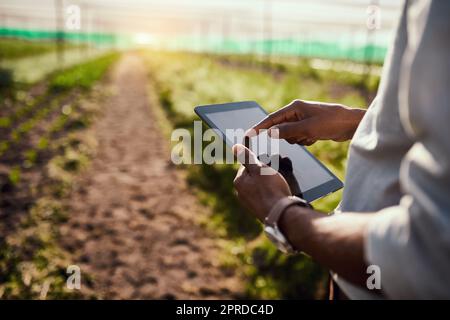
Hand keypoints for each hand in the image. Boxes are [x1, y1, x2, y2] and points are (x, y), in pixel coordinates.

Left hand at [232, 144, 291, 220]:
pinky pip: (263, 196)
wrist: (281, 215)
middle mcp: (240, 193)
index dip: (259, 162)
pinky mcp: (258, 209)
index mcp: (239, 181)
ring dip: (268, 183)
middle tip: (275, 174)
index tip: (268, 163)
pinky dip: (270, 193)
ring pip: (258, 186)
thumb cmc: (271, 189)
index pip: (246, 165)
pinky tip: (277, 194)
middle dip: (263, 172)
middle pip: (253, 176)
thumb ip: (247, 158)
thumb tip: (235, 147)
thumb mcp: (259, 169)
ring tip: (278, 184)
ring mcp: (249, 202)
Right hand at [247, 99, 364, 144]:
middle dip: (289, 136)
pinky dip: (306, 140)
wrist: (351, 124)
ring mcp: (303, 120)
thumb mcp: (307, 128)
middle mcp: (297, 112)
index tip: (248, 134)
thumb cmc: (331, 122)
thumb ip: (287, 131)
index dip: (260, 127)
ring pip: (290, 135)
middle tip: (303, 135)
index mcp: (294, 107)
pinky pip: (300, 138)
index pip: (272, 118)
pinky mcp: (309, 127)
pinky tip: (316, 137)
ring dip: (298, 139)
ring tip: (312, 136)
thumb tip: (270, 133)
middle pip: (281, 129)